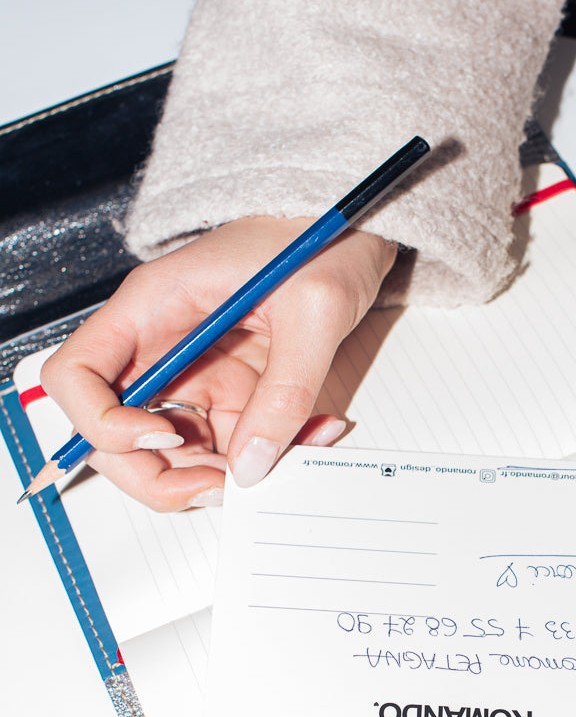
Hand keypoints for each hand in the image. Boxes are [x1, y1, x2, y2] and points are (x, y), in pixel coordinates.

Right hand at [40, 219, 396, 509]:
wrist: (358, 231)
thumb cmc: (322, 240)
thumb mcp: (314, 313)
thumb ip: (284, 393)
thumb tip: (251, 464)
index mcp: (153, 307)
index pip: (77, 376)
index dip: (102, 423)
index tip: (162, 437)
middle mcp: (161, 347)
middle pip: (116, 436)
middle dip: (162, 475)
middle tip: (224, 486)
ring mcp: (194, 374)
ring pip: (174, 454)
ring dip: (226, 475)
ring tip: (291, 453)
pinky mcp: (231, 392)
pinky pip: (231, 446)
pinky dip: (268, 457)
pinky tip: (312, 433)